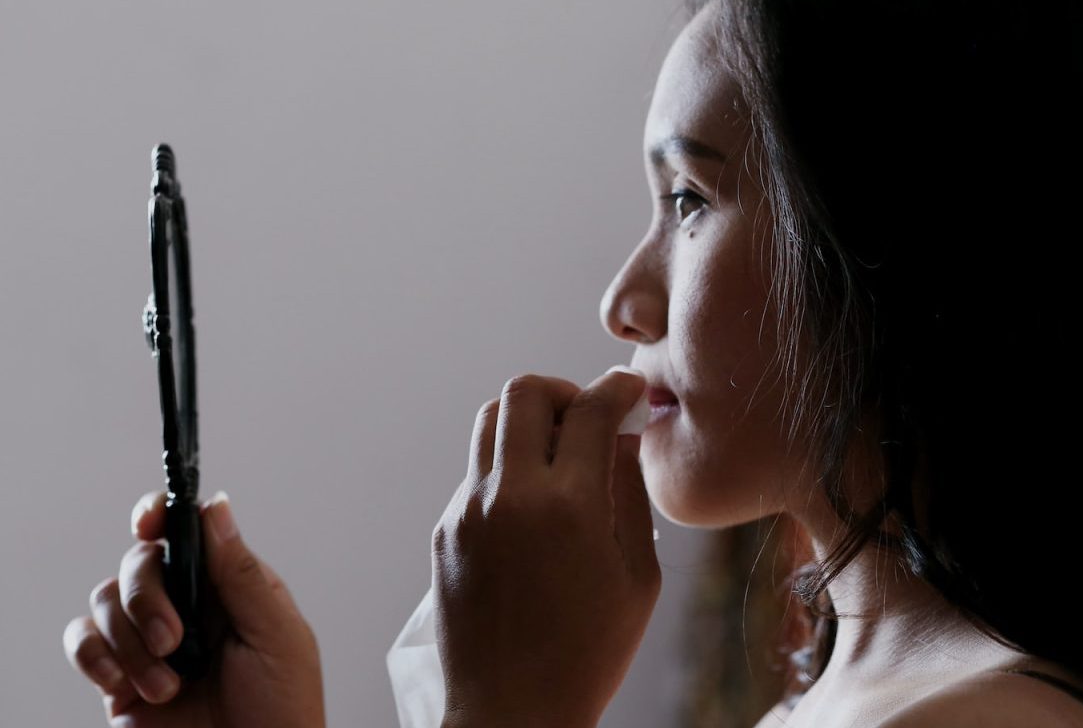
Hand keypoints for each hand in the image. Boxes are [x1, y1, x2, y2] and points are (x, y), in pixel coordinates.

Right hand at [62, 491, 325, 727]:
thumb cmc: (281, 715)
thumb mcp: (276, 638)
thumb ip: (240, 574)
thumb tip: (214, 507)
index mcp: (228, 587)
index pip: (187, 531)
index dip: (159, 514)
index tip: (146, 523)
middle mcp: (186, 607)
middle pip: (139, 562)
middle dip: (146, 596)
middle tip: (172, 640)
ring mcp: (148, 642)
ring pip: (105, 599)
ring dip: (129, 641)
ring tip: (166, 686)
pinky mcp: (118, 678)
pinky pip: (83, 641)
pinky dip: (93, 655)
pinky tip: (119, 683)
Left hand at [433, 368, 658, 727]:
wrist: (510, 713)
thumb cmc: (589, 654)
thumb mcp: (637, 576)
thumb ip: (630, 494)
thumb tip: (623, 437)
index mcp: (569, 507)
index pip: (589, 407)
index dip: (617, 388)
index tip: (629, 392)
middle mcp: (509, 496)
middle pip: (524, 392)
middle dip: (563, 391)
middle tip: (587, 418)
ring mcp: (468, 511)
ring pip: (488, 420)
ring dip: (526, 420)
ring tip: (558, 454)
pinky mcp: (445, 531)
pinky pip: (476, 472)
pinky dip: (507, 468)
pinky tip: (531, 510)